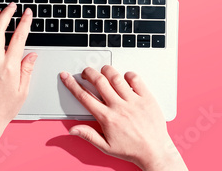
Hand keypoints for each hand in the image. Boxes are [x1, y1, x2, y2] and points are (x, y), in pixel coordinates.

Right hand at [60, 66, 186, 170]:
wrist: (154, 151)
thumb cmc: (132, 149)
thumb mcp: (106, 146)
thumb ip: (88, 135)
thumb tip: (72, 130)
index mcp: (107, 118)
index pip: (84, 96)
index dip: (72, 85)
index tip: (66, 77)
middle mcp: (119, 107)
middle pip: (99, 82)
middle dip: (88, 73)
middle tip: (86, 72)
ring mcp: (133, 101)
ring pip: (116, 78)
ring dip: (106, 70)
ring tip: (103, 71)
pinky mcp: (147, 99)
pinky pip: (136, 80)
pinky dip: (128, 75)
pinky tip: (125, 77)